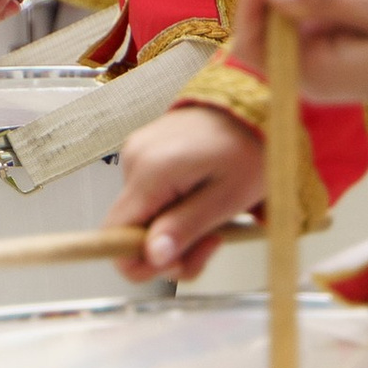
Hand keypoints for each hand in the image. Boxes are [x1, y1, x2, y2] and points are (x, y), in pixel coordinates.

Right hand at [107, 101, 266, 280]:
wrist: (253, 105)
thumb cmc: (249, 147)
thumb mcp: (227, 198)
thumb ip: (186, 228)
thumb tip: (153, 257)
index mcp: (151, 171)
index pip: (114, 237)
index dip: (142, 262)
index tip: (179, 260)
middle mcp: (133, 160)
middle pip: (128, 233)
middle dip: (170, 250)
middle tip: (211, 241)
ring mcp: (136, 155)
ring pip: (141, 219)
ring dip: (175, 231)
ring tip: (212, 218)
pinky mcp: (144, 155)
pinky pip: (148, 199)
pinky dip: (172, 210)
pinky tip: (200, 201)